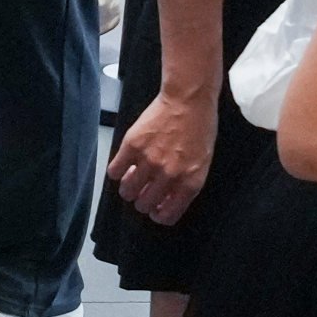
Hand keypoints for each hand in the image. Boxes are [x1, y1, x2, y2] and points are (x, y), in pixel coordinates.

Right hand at [108, 87, 215, 224]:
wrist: (188, 101)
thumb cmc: (199, 129)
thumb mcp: (202, 163)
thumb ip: (185, 184)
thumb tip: (163, 199)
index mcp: (189, 182)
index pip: (167, 215)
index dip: (157, 215)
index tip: (154, 209)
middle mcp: (169, 175)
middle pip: (144, 204)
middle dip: (141, 201)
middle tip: (141, 191)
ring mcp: (149, 160)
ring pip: (127, 191)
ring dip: (127, 189)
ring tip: (130, 178)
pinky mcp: (132, 146)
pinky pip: (114, 171)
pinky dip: (116, 171)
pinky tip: (122, 164)